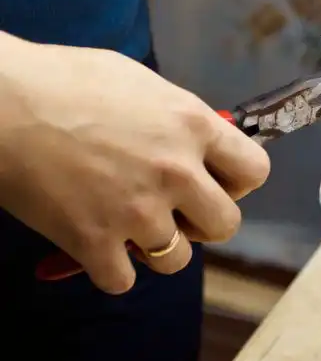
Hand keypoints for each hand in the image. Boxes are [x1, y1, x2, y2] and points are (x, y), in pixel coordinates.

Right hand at [0, 40, 269, 293]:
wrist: (0, 102)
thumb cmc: (65, 80)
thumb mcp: (141, 84)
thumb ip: (178, 119)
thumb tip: (200, 142)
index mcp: (192, 125)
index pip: (256, 170)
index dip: (238, 182)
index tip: (215, 183)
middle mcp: (177, 172)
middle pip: (225, 225)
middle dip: (202, 223)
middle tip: (174, 211)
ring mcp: (137, 211)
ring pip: (178, 261)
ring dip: (157, 250)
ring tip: (128, 226)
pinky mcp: (93, 242)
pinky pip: (123, 281)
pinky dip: (110, 269)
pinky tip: (94, 244)